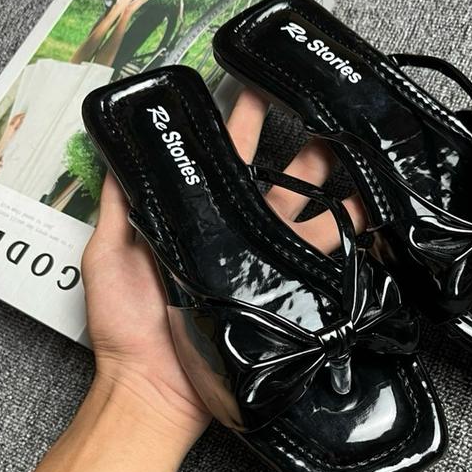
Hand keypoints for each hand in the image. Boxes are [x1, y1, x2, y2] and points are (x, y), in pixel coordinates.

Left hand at [81, 88, 366, 446]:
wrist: (153, 386)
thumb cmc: (125, 323)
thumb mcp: (108, 252)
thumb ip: (119, 203)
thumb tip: (121, 151)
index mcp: (202, 218)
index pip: (225, 160)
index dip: (240, 124)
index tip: (254, 85)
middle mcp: (239, 235)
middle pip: (277, 180)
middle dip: (301, 145)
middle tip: (324, 112)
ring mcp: (266, 263)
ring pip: (309, 213)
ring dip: (331, 183)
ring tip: (353, 150)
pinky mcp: (285, 292)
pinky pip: (323, 261)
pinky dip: (346, 236)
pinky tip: (363, 211)